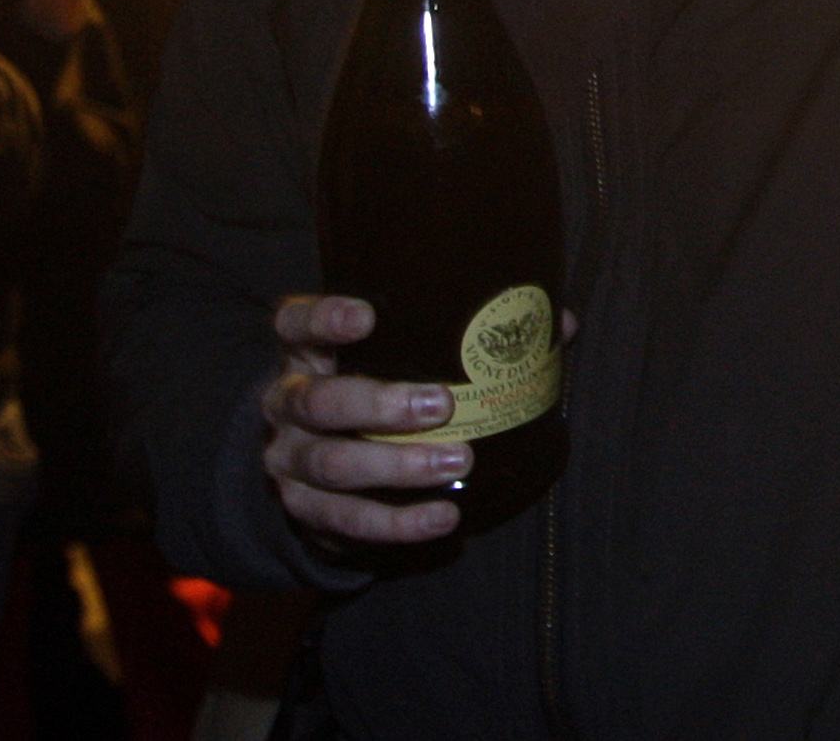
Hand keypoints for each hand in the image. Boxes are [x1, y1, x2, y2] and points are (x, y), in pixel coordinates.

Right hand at [260, 295, 463, 547]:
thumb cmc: (376, 385)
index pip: (295, 324)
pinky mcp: (303, 509)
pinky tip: (443, 516)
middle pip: (317, 401)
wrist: (320, 463)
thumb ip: (456, 331)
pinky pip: (347, 520)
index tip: (366, 316)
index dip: (324, 318)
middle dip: (379, 405)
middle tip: (442, 404)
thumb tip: (553, 320)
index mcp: (305, 352)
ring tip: (457, 462)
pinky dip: (398, 522)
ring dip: (396, 466)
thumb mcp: (391, 352)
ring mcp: (289, 459)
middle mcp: (286, 403)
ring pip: (331, 464)